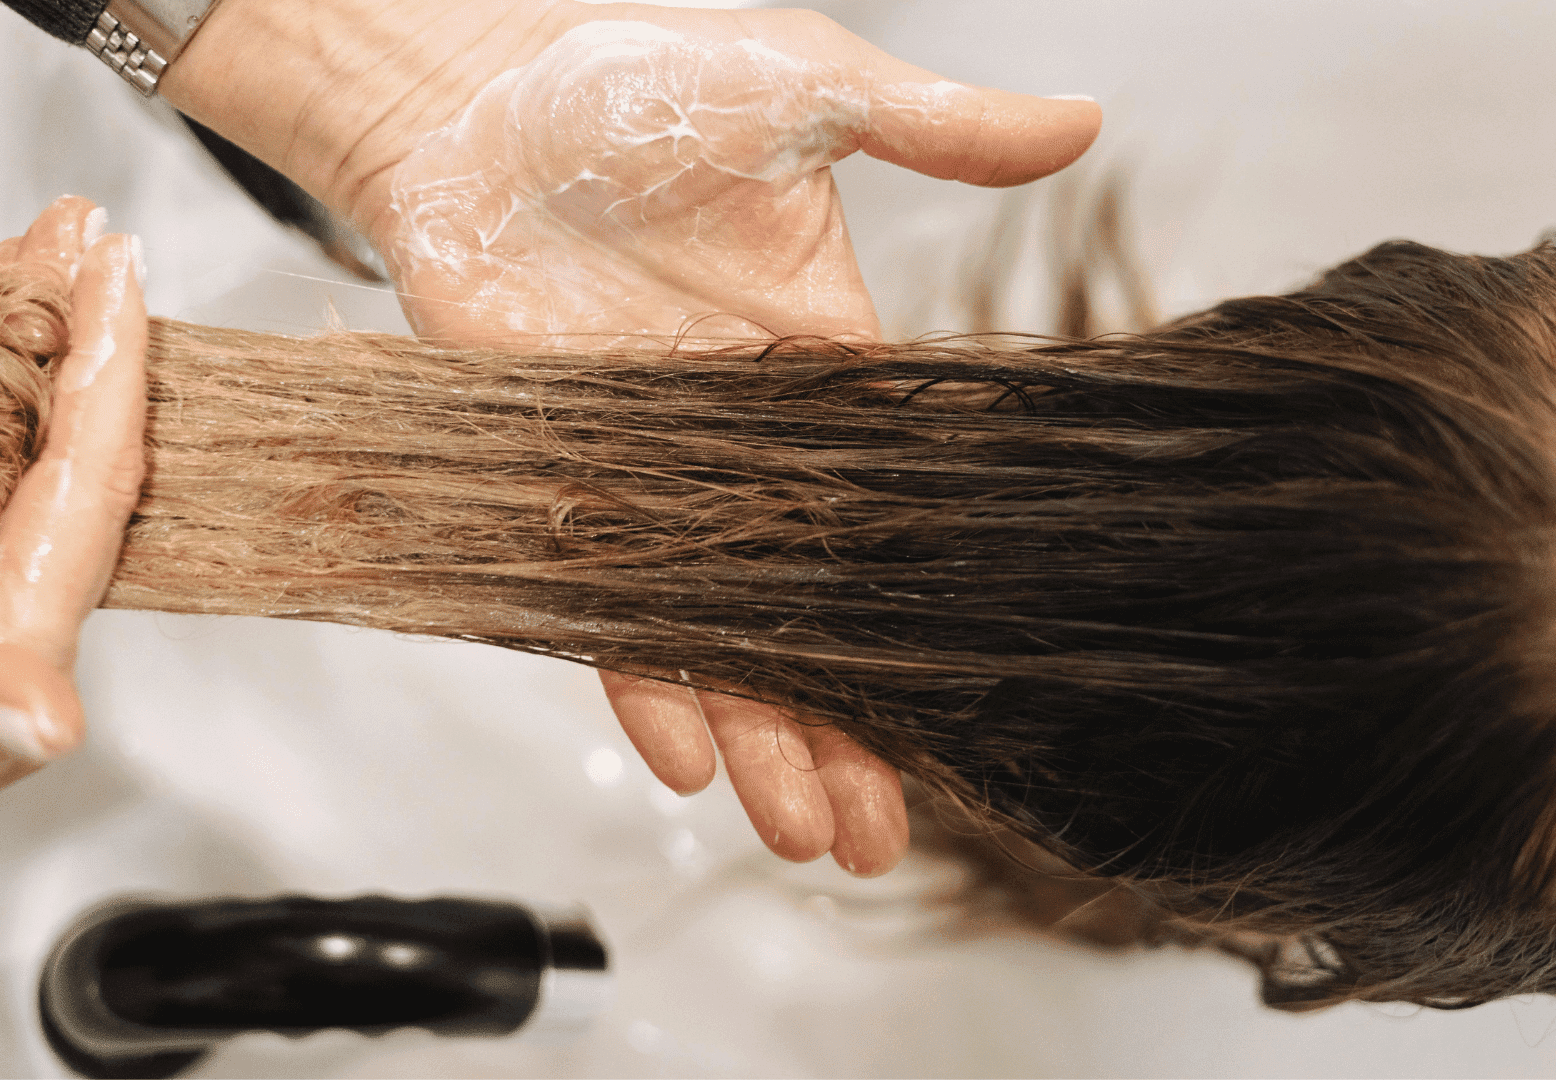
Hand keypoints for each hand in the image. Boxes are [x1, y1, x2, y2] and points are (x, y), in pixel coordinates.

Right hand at [0, 197, 144, 878]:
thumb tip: (50, 719)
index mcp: (9, 656)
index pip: (90, 484)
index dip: (107, 369)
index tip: (115, 268)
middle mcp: (2, 635)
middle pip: (68, 456)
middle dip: (75, 337)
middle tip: (72, 235)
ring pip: (16, 469)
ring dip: (23, 366)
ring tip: (28, 271)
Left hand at [162, 1, 1099, 875]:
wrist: (471, 86)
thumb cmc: (636, 74)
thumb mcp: (804, 87)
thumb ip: (936, 125)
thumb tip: (1084, 118)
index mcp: (827, 365)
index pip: (900, 516)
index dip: (937, 610)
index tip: (977, 695)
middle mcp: (747, 443)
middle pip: (814, 610)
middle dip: (852, 726)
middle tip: (889, 835)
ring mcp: (652, 471)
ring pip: (716, 630)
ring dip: (762, 735)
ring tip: (810, 835)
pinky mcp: (557, 474)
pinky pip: (599, 601)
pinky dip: (638, 676)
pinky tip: (683, 757)